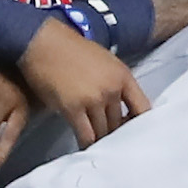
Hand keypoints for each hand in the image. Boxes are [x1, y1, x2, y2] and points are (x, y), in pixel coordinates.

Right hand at [21, 15, 149, 145]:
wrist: (44, 43)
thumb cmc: (71, 49)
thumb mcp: (104, 61)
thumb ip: (115, 82)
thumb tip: (118, 107)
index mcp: (123, 76)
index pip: (143, 108)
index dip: (138, 124)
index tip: (131, 131)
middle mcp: (112, 89)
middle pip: (120, 124)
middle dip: (114, 133)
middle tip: (107, 140)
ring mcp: (94, 100)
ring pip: (104, 132)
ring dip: (99, 139)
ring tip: (95, 144)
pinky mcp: (73, 109)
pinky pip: (86, 135)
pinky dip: (86, 143)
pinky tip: (84, 145)